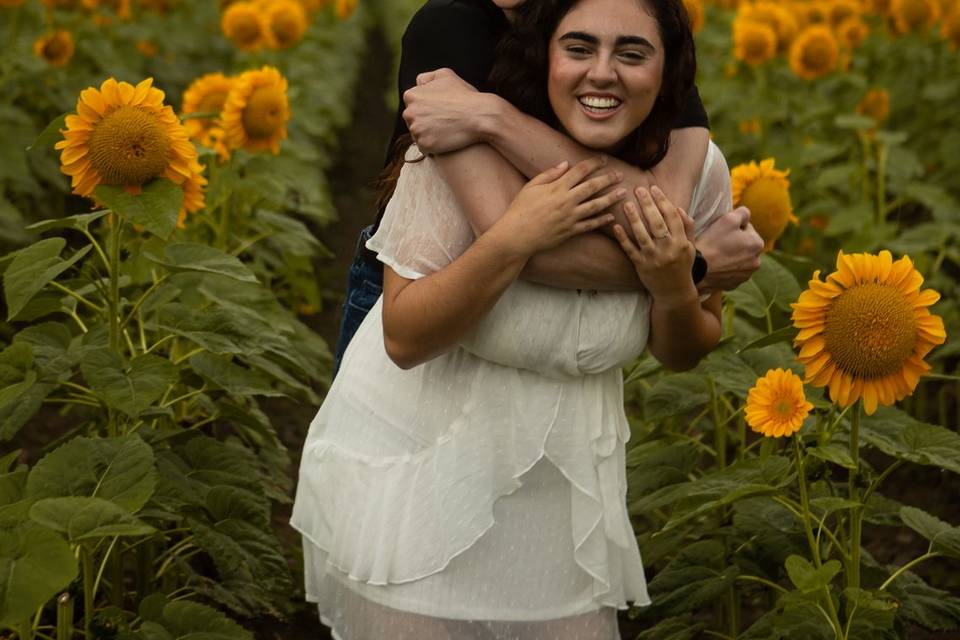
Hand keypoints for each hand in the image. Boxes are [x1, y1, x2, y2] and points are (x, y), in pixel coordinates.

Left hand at [402, 68, 488, 153]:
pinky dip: (433, 146)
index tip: (440, 110)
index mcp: (411, 95)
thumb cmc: (464, 96)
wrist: (480, 116)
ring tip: (446, 130)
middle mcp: (410, 113)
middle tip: (444, 121)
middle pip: (413, 120)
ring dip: (428, 134)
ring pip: (417, 134)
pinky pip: (424, 148)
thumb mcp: (445, 75)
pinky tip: (445, 141)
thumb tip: (418, 83)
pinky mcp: (425, 145)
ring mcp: (416, 130)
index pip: (412, 104)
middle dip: (425, 121)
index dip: (427, 107)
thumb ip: (427, 77)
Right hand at [492, 156, 625, 256]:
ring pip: (596, 206)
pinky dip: (602, 221)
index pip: (580, 171)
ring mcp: (570, 217)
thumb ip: (549, 174)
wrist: (516, 236)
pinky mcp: (570, 231)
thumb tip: (566, 164)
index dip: (593, 163)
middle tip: (620, 174)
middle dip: (608, 179)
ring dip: (611, 199)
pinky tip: (611, 217)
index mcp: (556, 188)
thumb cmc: (520, 210)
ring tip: (623, 193)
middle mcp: (566, 201)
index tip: (604, 159)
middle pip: (592, 186)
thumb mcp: (531, 187)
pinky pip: (590, 225)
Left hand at [612, 186, 697, 305]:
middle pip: (656, 223)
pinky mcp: (641, 267)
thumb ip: (687, 227)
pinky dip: (622, 238)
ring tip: (626, 203)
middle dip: (647, 204)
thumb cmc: (682, 265)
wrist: (674, 292)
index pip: (672, 217)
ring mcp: (653, 259)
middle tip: (638, 189)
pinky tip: (616, 226)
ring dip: (633, 218)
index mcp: (681, 242)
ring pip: (642, 235)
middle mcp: (668, 250)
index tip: (653, 188)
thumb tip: (678, 208)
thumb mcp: (690, 246)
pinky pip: (630, 250)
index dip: (663, 201)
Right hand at [695, 206, 763, 293]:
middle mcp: (756, 262)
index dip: (733, 228)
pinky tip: (715, 265)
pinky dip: (725, 268)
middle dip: (734, 242)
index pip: (747, 228)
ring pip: (739, 259)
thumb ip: (743, 213)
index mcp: (758, 244)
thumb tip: (746, 215)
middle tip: (718, 242)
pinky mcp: (735, 284)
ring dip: (731, 255)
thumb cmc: (713, 242)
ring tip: (716, 254)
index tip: (722, 232)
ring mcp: (745, 275)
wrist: (698, 269)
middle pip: (744, 245)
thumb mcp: (728, 219)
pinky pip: (731, 272)